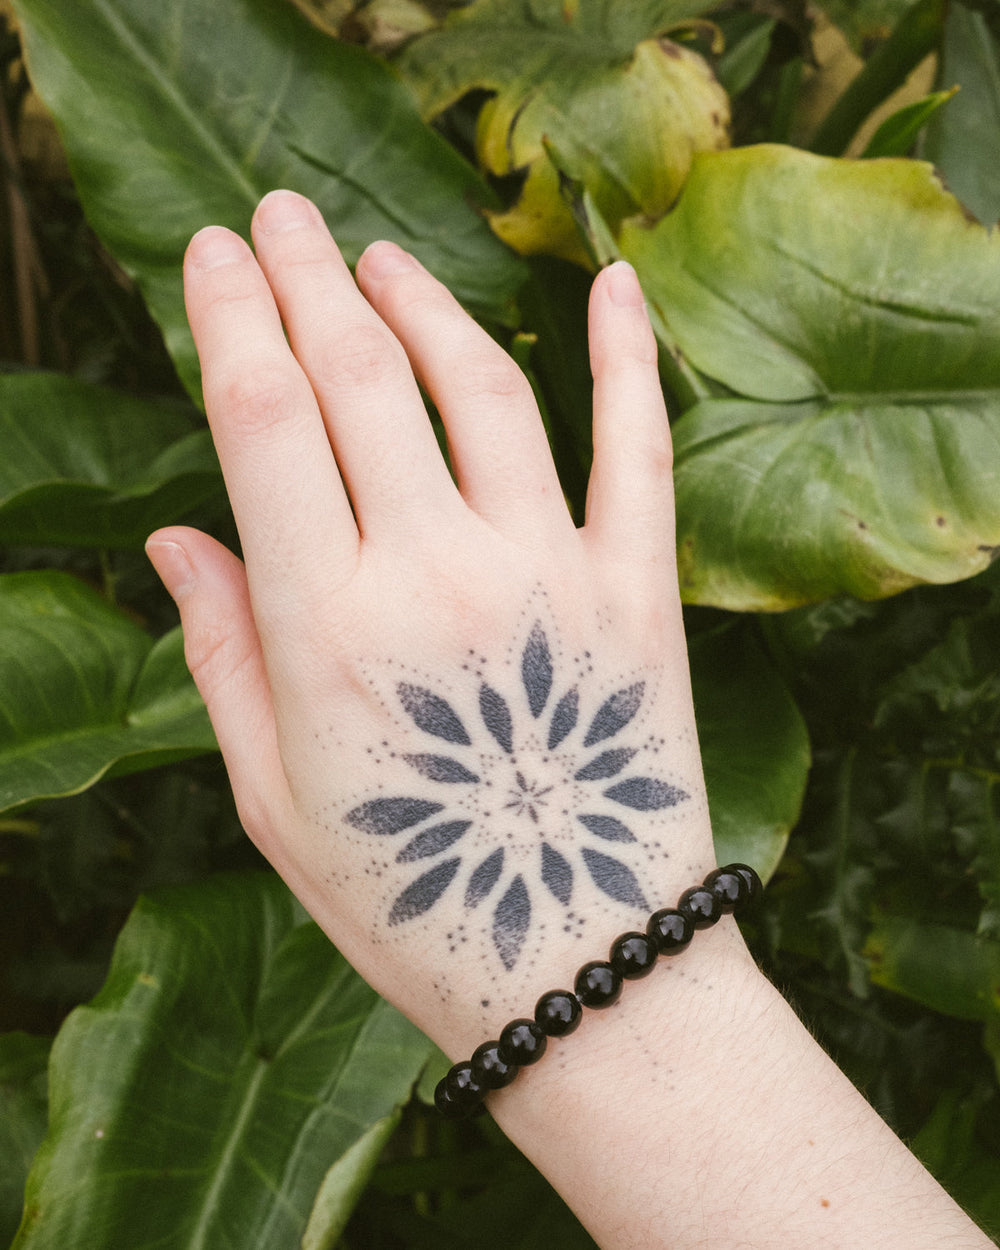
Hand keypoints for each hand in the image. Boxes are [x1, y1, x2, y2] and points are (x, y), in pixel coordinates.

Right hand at [146, 188, 715, 1056]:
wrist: (581, 969)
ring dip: (426, 304)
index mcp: (327, 628)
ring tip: (384, 259)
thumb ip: (223, 654)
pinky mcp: (639, 591)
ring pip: (482, 390)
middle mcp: (437, 576)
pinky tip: (615, 282)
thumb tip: (174, 538)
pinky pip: (640, 449)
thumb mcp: (276, 797)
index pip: (263, 419)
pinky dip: (631, 358)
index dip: (231, 317)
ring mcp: (550, 574)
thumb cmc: (412, 899)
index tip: (215, 252)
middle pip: (361, 378)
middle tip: (281, 217)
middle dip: (310, 278)